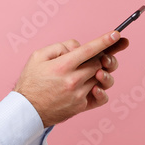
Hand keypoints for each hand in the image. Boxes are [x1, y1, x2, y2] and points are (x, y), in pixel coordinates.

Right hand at [14, 31, 129, 126]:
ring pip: (101, 78)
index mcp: (62, 66)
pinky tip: (94, 86)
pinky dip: (101, 90)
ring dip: (99, 72)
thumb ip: (59, 47)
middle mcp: (72, 80)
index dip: (105, 41)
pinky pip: (101, 96)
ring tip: (93, 71)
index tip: (116, 34)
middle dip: (102, 57)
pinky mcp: (81, 106)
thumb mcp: (38, 56)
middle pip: (98, 63)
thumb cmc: (31, 81)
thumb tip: (78, 48)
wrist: (27, 110)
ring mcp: (78, 94)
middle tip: (101, 55)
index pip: (89, 50)